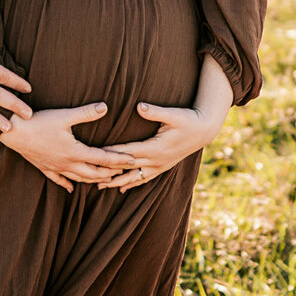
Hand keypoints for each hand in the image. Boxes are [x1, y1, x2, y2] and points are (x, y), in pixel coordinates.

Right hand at [0, 104, 125, 191]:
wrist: (13, 132)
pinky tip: (70, 188)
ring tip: (104, 180)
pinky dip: (67, 184)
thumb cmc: (38, 122)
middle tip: (124, 172)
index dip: (119, 159)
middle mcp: (67, 163)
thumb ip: (86, 113)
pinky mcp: (44, 167)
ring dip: (93, 180)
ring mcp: (55, 167)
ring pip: (78, 178)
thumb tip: (105, 107)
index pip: (102, 158)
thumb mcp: (64, 116)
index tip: (132, 161)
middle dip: (110, 173)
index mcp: (74, 152)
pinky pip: (58, 180)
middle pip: (93, 173)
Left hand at [103, 101, 225, 191]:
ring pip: (135, 177)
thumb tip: (139, 106)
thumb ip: (155, 112)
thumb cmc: (188, 119)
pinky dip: (132, 183)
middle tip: (91, 177)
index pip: (128, 152)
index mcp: (156, 148)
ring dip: (118, 182)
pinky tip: (122, 189)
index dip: (112, 154)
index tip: (96, 156)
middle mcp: (156, 160)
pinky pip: (145, 178)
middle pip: (128, 168)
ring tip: (101, 187)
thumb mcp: (173, 114)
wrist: (204, 130)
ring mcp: (160, 166)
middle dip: (109, 172)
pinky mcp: (163, 167)